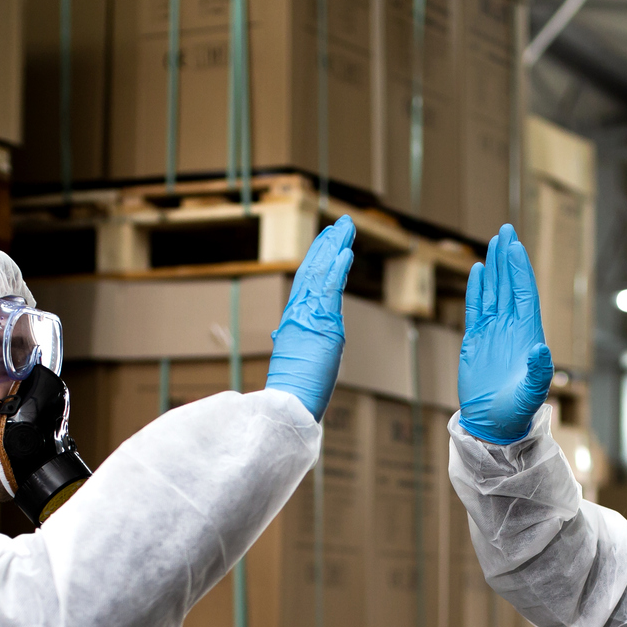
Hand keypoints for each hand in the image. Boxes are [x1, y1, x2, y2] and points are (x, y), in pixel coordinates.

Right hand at [266, 215, 355, 420]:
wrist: (289, 403)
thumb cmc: (295, 388)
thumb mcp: (296, 358)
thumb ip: (293, 341)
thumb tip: (280, 335)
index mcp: (295, 319)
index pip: (309, 281)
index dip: (319, 258)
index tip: (329, 240)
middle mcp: (300, 312)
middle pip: (315, 269)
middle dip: (329, 244)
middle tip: (343, 223)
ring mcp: (309, 316)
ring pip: (322, 273)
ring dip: (335, 248)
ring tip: (346, 227)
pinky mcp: (320, 324)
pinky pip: (330, 291)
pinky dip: (337, 270)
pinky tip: (346, 252)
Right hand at [458, 223, 552, 442]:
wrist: (493, 425)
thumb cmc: (516, 412)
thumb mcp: (532, 394)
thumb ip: (539, 373)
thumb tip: (540, 349)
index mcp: (528, 335)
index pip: (524, 294)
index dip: (520, 270)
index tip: (516, 246)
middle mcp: (512, 329)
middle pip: (510, 285)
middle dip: (509, 258)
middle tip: (507, 229)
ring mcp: (493, 333)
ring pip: (494, 292)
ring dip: (496, 267)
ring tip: (496, 241)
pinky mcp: (475, 340)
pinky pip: (476, 308)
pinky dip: (477, 289)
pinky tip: (479, 270)